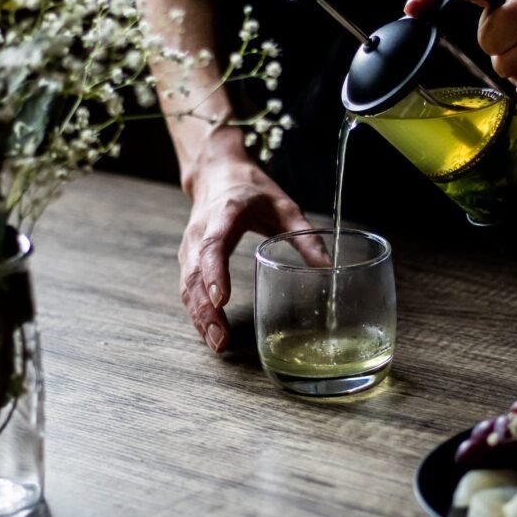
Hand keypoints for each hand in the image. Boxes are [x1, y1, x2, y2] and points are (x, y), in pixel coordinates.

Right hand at [179, 130, 313, 352]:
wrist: (216, 173)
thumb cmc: (251, 189)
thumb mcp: (285, 206)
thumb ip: (306, 237)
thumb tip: (329, 268)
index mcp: (226, 214)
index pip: (213, 246)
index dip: (214, 274)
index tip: (222, 299)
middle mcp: (201, 231)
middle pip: (195, 274)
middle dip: (206, 309)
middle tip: (221, 338)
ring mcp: (189, 246)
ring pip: (187, 285)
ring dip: (199, 316)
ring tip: (217, 344)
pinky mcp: (187, 258)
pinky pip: (187, 288)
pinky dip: (195, 311)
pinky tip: (208, 332)